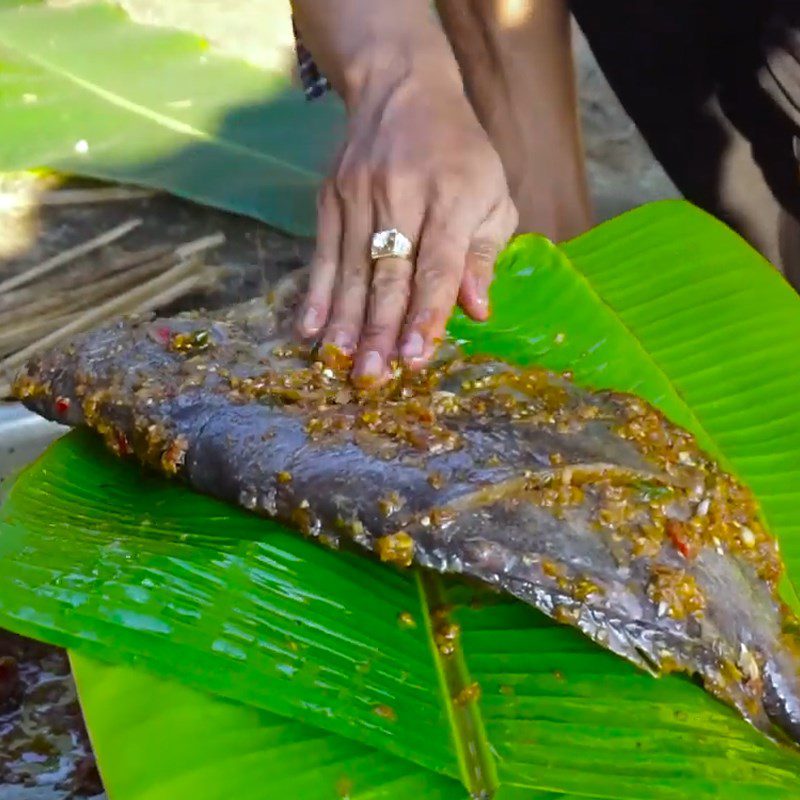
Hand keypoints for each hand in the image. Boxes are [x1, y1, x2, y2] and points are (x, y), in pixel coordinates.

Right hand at [296, 67, 517, 383]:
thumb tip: (477, 310)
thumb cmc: (460, 154)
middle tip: (373, 376)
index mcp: (454, 199)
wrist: (402, 91)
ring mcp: (361, 196)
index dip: (427, 314)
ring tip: (341, 363)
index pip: (438, 267)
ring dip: (346, 321)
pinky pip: (324, 253)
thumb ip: (485, 254)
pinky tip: (310, 328)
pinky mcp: (331, 197)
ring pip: (353, 269)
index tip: (416, 356)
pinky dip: (317, 293)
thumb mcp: (493, 195)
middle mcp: (404, 197)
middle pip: (390, 274)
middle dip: (380, 330)